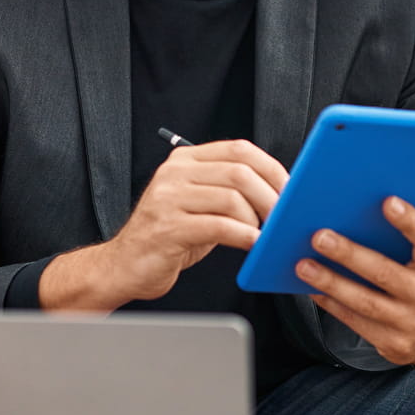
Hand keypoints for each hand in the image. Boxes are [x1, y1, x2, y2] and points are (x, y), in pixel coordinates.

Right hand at [40, 139, 288, 311]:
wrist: (125, 265)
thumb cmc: (168, 237)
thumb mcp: (198, 204)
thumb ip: (227, 190)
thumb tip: (277, 192)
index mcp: (184, 160)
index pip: (238, 149)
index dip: (271, 167)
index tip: (289, 189)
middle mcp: (174, 173)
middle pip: (239, 172)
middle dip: (270, 195)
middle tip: (283, 216)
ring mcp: (168, 199)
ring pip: (232, 198)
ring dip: (256, 220)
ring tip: (261, 234)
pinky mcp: (168, 228)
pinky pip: (219, 227)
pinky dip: (244, 236)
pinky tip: (252, 245)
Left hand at [295, 196, 414, 365]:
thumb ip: (401, 239)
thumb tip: (354, 211)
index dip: (410, 222)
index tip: (388, 202)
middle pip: (385, 273)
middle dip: (349, 254)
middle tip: (319, 237)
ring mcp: (411, 323)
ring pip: (365, 301)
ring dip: (330, 282)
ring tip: (303, 265)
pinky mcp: (393, 343)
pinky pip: (354, 321)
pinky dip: (330, 303)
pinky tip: (311, 288)